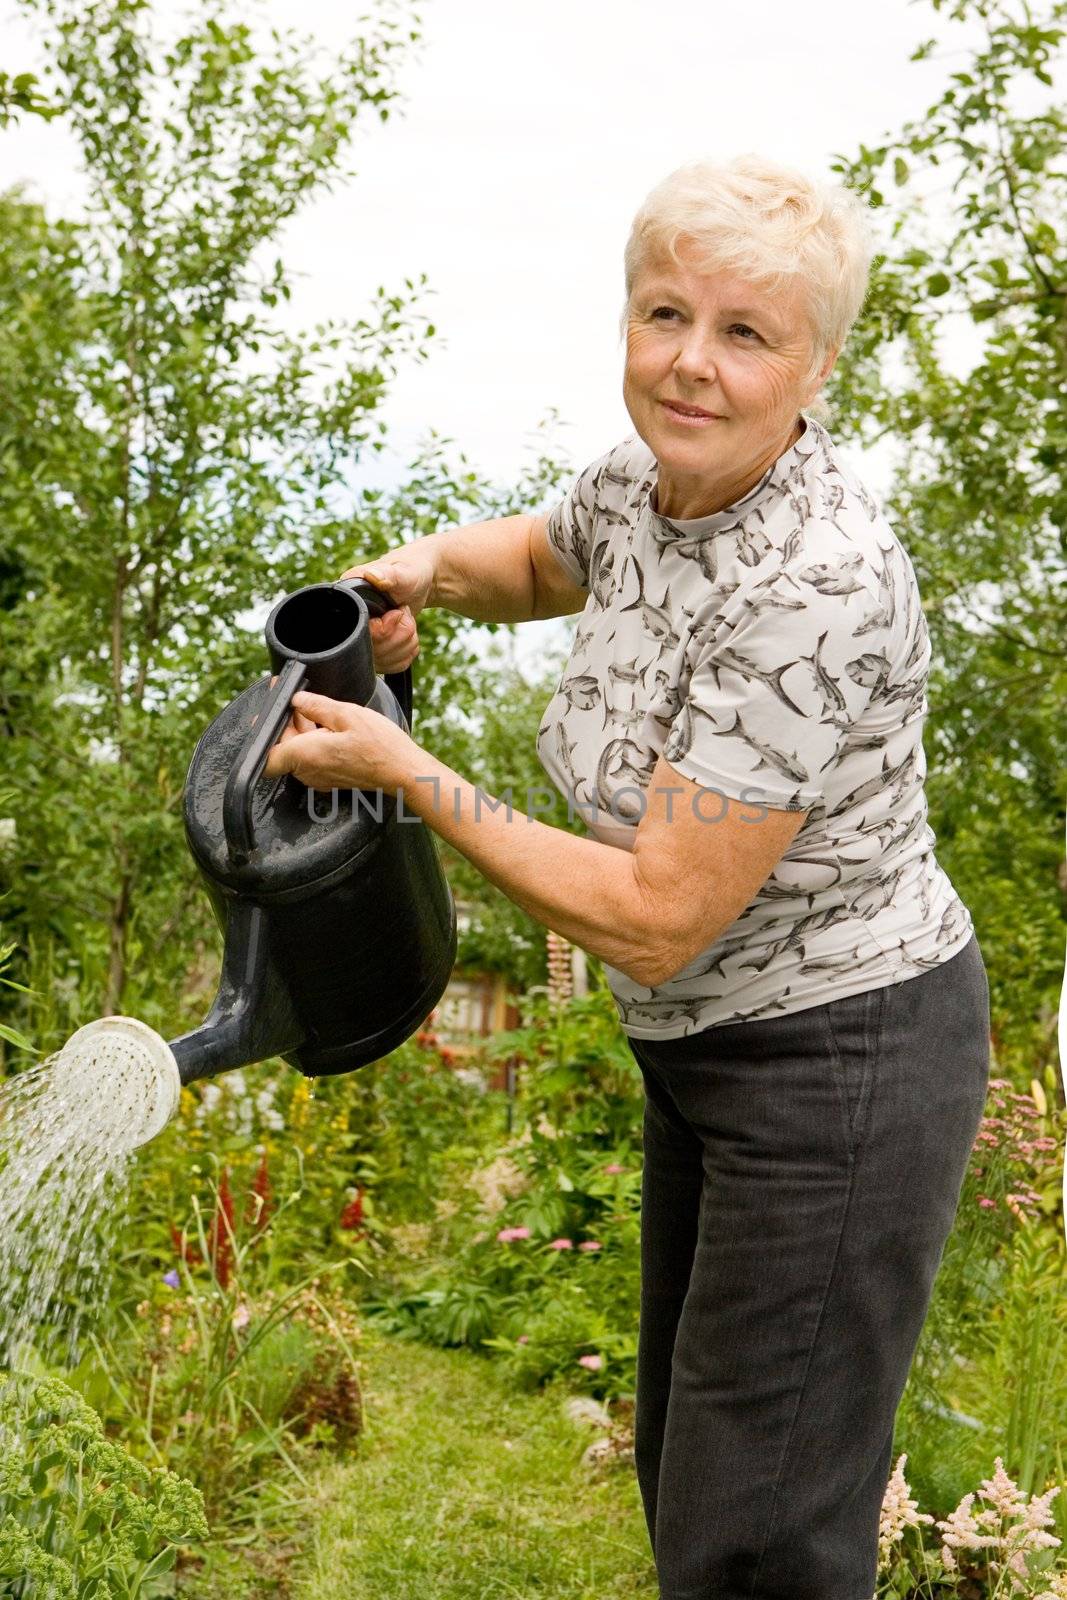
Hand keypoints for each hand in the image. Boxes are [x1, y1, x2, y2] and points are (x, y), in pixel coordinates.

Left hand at [263, 690, 415, 792]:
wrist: (403, 772)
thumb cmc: (380, 746)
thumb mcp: (348, 714)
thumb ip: (317, 705)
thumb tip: (297, 699)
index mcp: (306, 755)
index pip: (264, 755)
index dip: (263, 731)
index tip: (271, 712)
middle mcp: (308, 771)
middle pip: (281, 748)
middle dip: (286, 722)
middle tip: (297, 699)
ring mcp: (319, 778)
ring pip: (297, 752)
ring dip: (302, 730)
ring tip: (317, 708)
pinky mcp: (330, 779)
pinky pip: (312, 759)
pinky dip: (314, 741)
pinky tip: (329, 725)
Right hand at [341, 549, 434, 674]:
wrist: (421, 581)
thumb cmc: (410, 571)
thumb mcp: (403, 571)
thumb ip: (389, 575)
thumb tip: (372, 575)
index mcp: (350, 600)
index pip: (357, 633)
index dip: (383, 629)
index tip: (397, 612)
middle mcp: (351, 621)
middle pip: (371, 652)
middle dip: (399, 635)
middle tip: (403, 613)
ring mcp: (362, 638)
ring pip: (384, 662)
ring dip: (405, 643)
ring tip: (406, 620)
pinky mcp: (375, 650)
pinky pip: (392, 666)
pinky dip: (406, 653)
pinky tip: (407, 634)